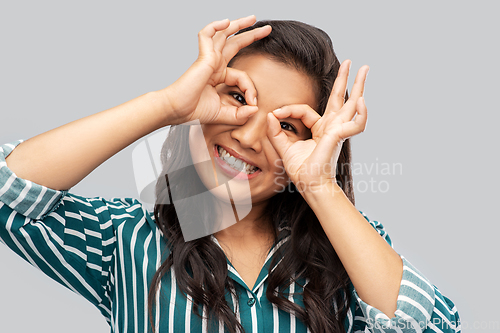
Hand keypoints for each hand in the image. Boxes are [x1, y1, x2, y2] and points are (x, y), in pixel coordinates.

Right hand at [162, 16, 271, 124]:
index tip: (253, 102)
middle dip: (251, 35)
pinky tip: (226, 22)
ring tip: (253, 18)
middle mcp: (214, 64)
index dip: (250, 88)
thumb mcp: (224, 114)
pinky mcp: (203, 57)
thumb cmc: (195, 111)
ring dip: (238, 24)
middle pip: (234, 43)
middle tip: (266, 29)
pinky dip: (215, 26)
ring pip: (223, 34)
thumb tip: (255, 108)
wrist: (178, 110)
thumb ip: (240, 115)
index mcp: (219, 75)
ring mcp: (208, 59)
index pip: (242, 74)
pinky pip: (207, 35)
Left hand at [267, 60, 368, 193]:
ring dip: (359, 86)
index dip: (289, 109)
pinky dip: (361, 113)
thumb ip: (276, 132)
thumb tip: (270, 114)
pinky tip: (362, 101)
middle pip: (340, 99)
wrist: (310, 185)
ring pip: (353, 104)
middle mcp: (331, 127)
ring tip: (365, 68)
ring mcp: (338, 131)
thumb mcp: (284, 148)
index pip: (305, 110)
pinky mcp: (340, 137)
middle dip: (345, 80)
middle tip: (350, 62)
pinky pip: (356, 124)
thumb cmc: (301, 171)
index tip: (276, 113)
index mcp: (320, 129)